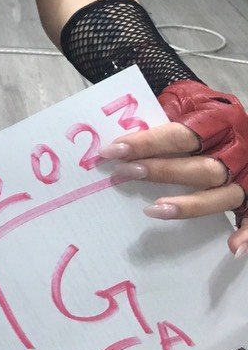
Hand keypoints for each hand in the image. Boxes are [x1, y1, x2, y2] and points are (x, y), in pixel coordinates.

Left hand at [96, 80, 247, 256]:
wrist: (247, 124)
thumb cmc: (210, 113)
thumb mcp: (190, 100)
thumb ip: (167, 110)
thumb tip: (127, 124)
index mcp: (220, 122)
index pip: (180, 135)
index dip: (147, 143)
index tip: (114, 150)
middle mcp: (236, 151)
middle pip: (201, 167)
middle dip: (162, 171)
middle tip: (127, 173)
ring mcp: (247, 175)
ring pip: (222, 194)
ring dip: (189, 205)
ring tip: (153, 210)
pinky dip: (246, 234)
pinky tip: (232, 248)